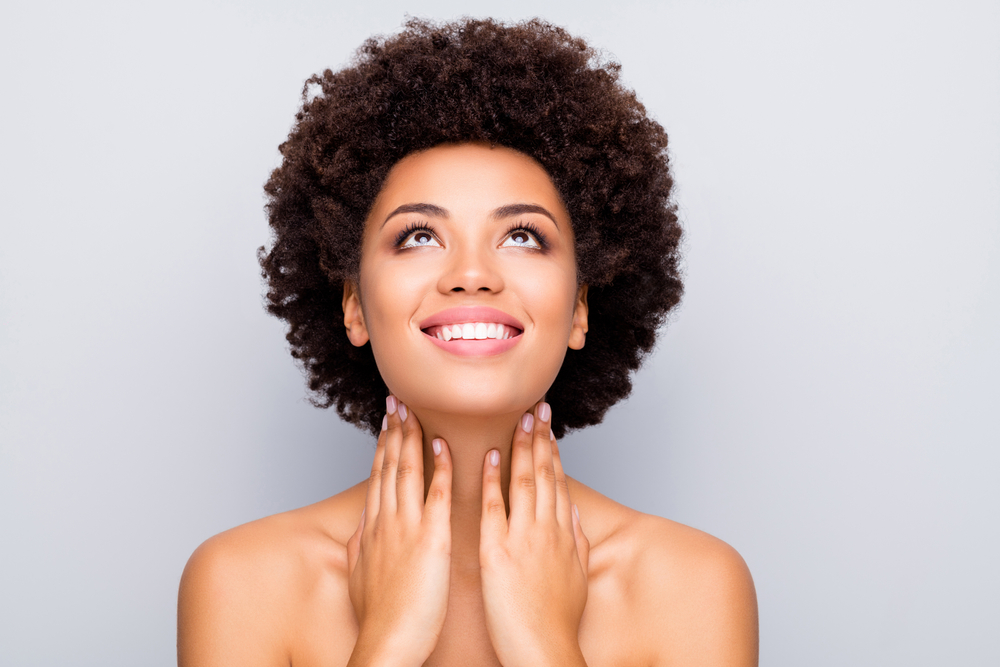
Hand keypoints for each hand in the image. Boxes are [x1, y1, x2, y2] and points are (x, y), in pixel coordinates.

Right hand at [346, 396, 452, 666]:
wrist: (387, 642)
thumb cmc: (381, 617)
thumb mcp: (361, 574)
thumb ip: (362, 544)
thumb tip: (362, 526)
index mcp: (373, 528)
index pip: (380, 476)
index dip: (384, 446)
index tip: (387, 421)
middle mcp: (386, 520)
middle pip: (390, 465)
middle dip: (394, 430)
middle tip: (397, 401)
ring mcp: (406, 527)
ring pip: (408, 470)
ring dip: (411, 436)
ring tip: (413, 409)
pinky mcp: (430, 539)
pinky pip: (435, 494)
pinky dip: (439, 467)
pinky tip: (442, 445)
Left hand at [479, 402, 590, 666]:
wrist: (545, 652)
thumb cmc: (556, 622)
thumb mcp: (576, 576)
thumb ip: (575, 540)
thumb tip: (571, 513)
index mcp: (563, 534)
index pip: (557, 482)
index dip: (551, 450)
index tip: (547, 425)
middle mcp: (547, 530)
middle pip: (544, 474)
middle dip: (540, 437)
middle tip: (537, 407)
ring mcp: (524, 539)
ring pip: (524, 482)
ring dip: (522, 447)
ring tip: (520, 418)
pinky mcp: (499, 553)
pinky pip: (496, 509)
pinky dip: (494, 480)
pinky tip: (493, 456)